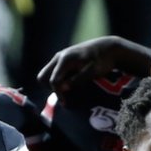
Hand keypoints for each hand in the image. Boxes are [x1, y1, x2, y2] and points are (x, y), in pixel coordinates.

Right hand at [36, 36, 150, 102]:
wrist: (108, 48)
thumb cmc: (102, 60)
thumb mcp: (92, 71)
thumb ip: (77, 80)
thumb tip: (63, 88)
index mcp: (64, 59)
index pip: (53, 81)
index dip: (58, 93)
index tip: (66, 103)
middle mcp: (59, 57)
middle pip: (42, 77)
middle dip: (51, 88)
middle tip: (65, 94)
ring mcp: (60, 57)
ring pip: (46, 75)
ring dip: (54, 84)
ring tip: (68, 90)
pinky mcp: (63, 60)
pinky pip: (53, 72)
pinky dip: (58, 80)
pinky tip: (70, 83)